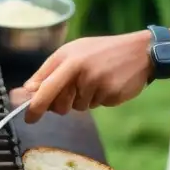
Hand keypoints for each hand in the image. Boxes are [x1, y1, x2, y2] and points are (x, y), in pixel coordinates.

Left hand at [17, 31, 151, 122]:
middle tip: (74, 90)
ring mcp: (98, 83)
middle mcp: (81, 71)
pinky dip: (100, 98)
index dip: (35, 106)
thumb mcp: (72, 51)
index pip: (46, 88)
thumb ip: (49, 70)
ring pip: (79, 106)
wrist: (141, 50)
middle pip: (60, 104)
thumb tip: (28, 90)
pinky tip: (108, 83)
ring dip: (84, 98)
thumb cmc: (101, 51)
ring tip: (97, 78)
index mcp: (68, 58)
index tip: (28, 118)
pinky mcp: (111, 94)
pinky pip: (97, 105)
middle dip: (62, 105)